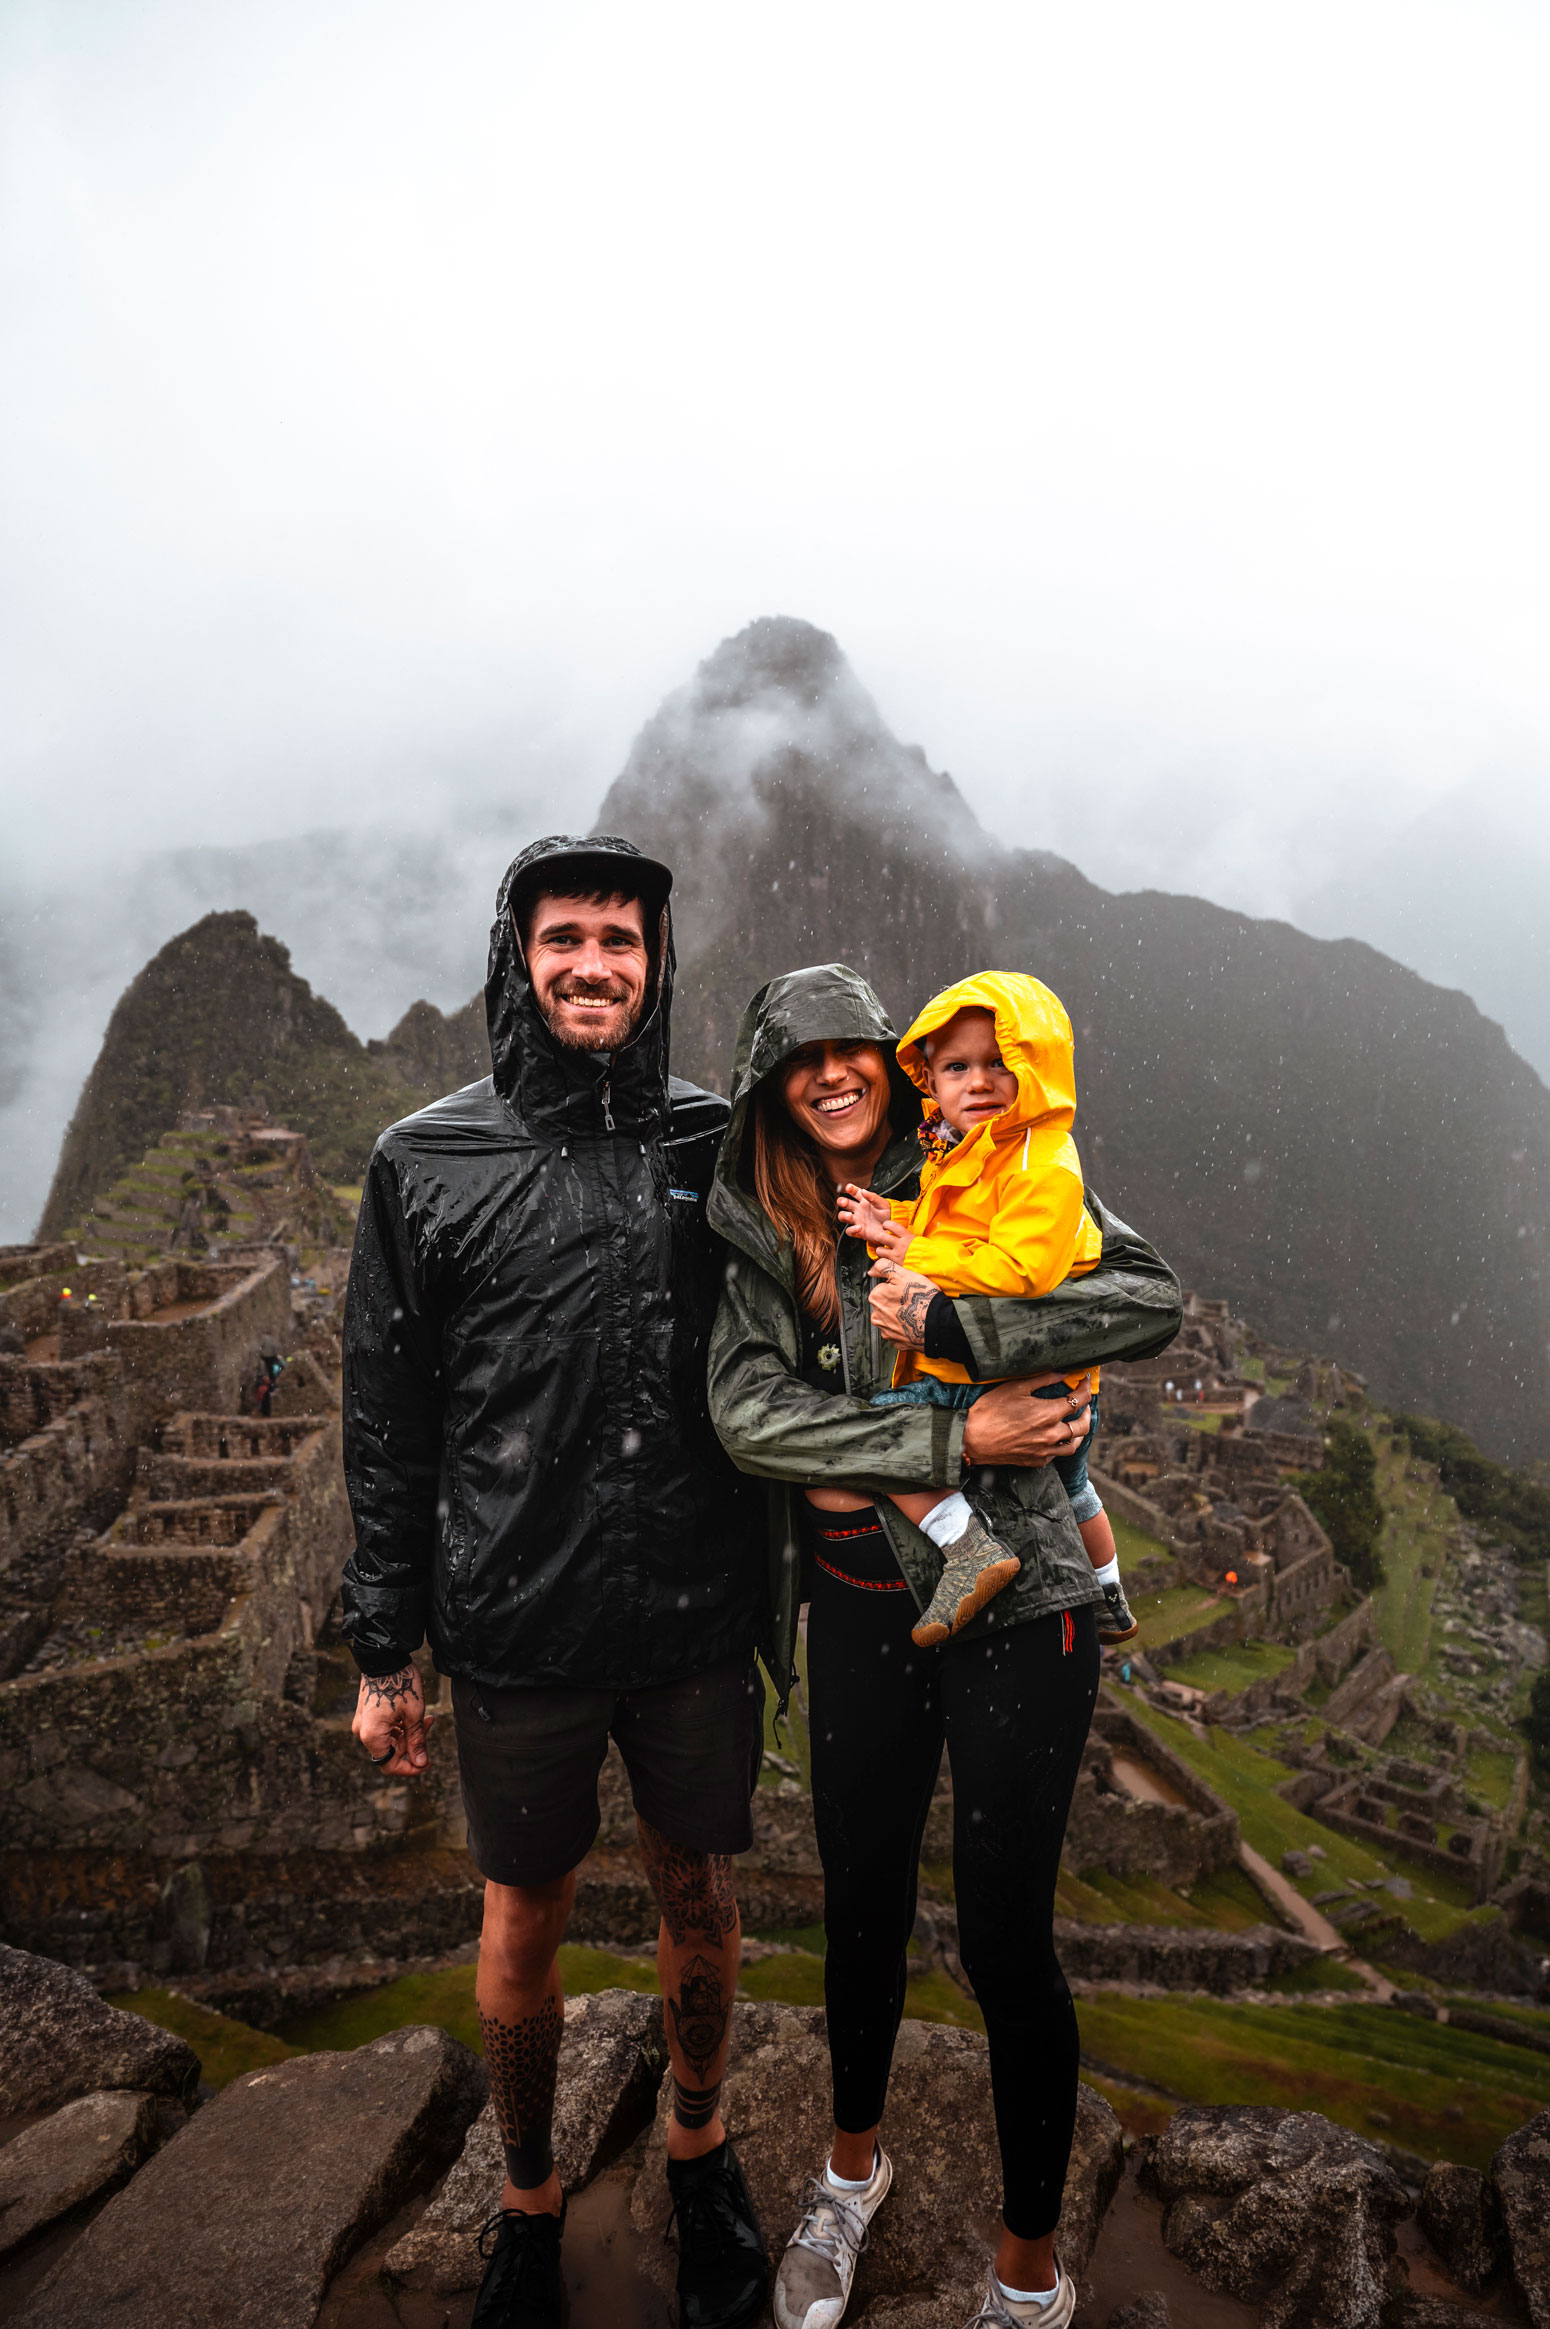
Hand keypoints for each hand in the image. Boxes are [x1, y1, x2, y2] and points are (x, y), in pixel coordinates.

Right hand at [353, 1663, 434, 1776]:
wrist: (384, 1656)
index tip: (427, 1762)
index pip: (389, 1765)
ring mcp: (363, 1723)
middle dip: (412, 1744)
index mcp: (372, 1736)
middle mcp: (363, 1732)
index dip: (410, 1768)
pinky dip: (400, 1726)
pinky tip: (415, 1715)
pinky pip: (384, 1729)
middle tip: (430, 1726)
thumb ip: (416, 1741)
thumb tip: (421, 1763)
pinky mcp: (367, 1714)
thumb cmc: (400, 1683)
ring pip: (389, 1740)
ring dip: (408, 1733)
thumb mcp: (413, 1714)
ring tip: (427, 1718)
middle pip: (390, 1751)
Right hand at [835, 1184, 911, 1261]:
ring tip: (850, 1216)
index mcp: (864, 1201)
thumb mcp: (883, 1204)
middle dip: (842, 1202)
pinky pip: (849, 1231)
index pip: (854, 1192)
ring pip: (842, 1216)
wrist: (892, 1229)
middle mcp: (859, 1210)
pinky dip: (852, 1229)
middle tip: (845, 1203)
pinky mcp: (859, 1232)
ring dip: (844, 1215)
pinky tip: (859, 1227)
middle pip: (844, 1203)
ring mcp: (858, 1220)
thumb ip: (873, 1197)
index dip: (850, 1189)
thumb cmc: (888, 1214)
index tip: (849, 1187)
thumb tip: (863, 1191)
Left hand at [867, 1258, 939, 1346]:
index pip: (881, 1288)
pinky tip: (915, 1323)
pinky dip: (905, 1328)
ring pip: (891, 1319)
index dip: (895, 1287)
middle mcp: (877, 1316)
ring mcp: (886, 1331)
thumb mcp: (903, 1274)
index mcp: (876, 1298)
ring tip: (914, 1312)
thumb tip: (873, 1268)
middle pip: (885, 1305)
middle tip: (911, 1301)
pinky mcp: (896, 1342)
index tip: (905, 1289)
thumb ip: (884, 1267)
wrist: (937, 1323)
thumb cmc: (922, 1299)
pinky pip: (899, 1332)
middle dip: (896, 1302)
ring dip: (900, 1316)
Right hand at [962, 1373, 1093, 1468]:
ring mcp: (1045, 1451)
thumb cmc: (990, 1410)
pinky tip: (1056, 1438)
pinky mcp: (1036, 1461)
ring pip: (1074, 1444)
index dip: (1086, 1388)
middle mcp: (1052, 1434)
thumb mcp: (1016, 1388)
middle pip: (1082, 1425)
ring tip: (1076, 1423)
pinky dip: (1062, 1445)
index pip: (1079, 1399)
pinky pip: (1057, 1455)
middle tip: (1084, 1403)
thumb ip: (1043, 1379)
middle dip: (1087, 1411)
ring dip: (1079, 1432)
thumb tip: (1063, 1373)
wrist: (972, 1439)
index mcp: (1049, 1413)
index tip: (1084, 1381)